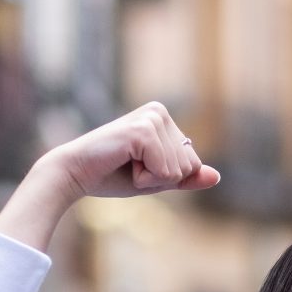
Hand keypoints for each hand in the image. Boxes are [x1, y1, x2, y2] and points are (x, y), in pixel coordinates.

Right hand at [49, 102, 220, 200]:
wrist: (75, 174)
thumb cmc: (113, 176)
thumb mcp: (156, 179)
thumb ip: (186, 178)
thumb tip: (216, 177)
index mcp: (164, 119)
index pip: (193, 162)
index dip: (168, 178)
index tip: (139, 167)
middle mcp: (159, 112)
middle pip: (189, 165)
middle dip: (161, 178)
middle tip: (131, 167)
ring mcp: (151, 118)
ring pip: (178, 170)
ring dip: (152, 178)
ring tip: (126, 164)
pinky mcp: (143, 131)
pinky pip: (165, 171)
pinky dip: (145, 178)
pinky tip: (124, 163)